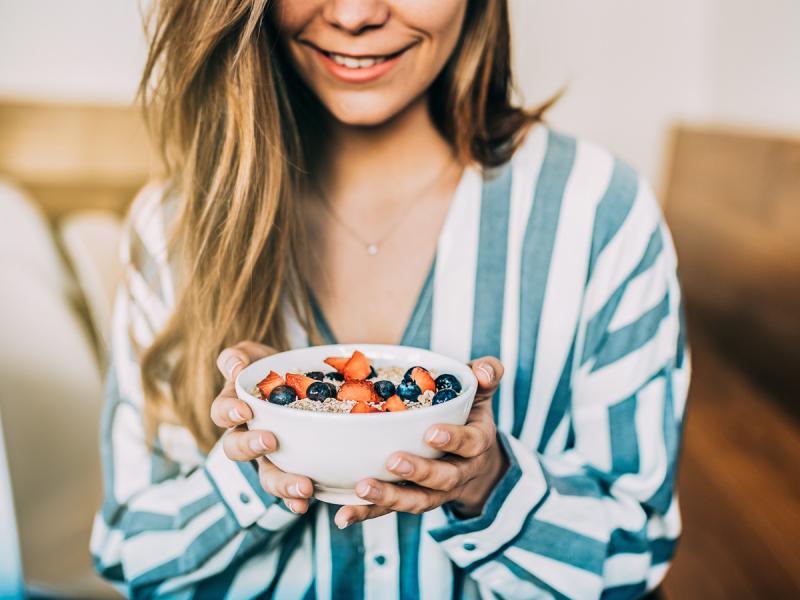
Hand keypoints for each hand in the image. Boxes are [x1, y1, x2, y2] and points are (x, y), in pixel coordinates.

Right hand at [210, 341, 314, 513]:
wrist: (303, 382)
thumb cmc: (272, 368)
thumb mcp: (255, 356)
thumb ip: (239, 357)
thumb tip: (234, 368)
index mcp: (234, 408)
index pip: (221, 412)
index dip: (228, 413)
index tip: (245, 410)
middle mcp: (247, 437)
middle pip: (237, 450)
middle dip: (251, 448)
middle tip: (271, 442)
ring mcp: (270, 457)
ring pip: (266, 475)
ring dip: (281, 484)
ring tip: (303, 487)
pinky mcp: (293, 468)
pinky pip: (289, 491)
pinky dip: (295, 500)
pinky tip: (305, 504)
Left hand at [334, 357, 507, 528]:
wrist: (472, 455)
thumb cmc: (469, 412)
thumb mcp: (480, 391)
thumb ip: (486, 374)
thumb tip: (485, 371)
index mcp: (476, 443)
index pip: (471, 444)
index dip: (453, 440)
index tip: (431, 433)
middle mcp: (460, 472)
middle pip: (444, 479)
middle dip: (419, 472)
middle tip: (393, 461)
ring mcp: (436, 491)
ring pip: (418, 501)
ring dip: (390, 498)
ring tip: (363, 489)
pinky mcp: (411, 499)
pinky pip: (390, 511)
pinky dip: (367, 514)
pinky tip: (344, 515)